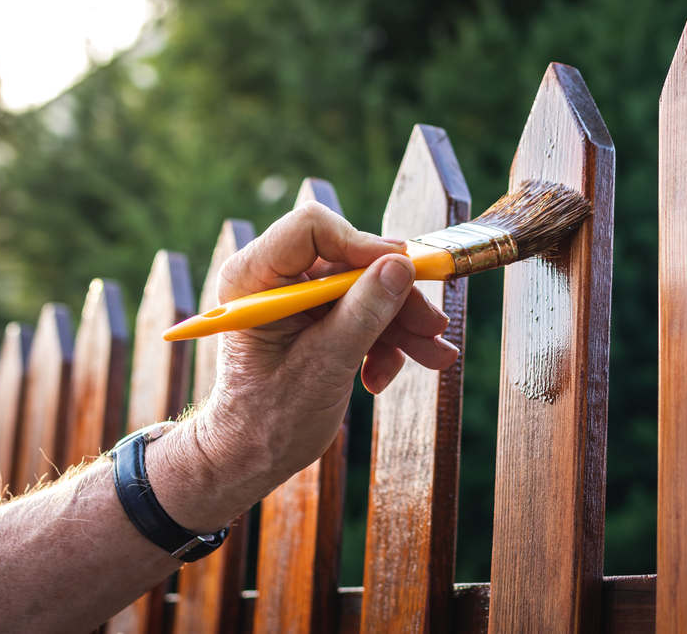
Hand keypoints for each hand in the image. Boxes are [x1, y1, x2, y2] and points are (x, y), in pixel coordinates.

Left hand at [157, 202, 458, 528]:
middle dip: (395, 298)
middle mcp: (274, 279)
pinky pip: (361, 313)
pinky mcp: (315, 318)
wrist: (252, 458)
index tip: (404, 270)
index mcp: (254, 277)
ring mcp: (297, 298)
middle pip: (350, 262)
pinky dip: (382, 343)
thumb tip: (402, 266)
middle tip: (434, 326)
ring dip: (400, 325)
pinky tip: (382, 376)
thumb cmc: (269, 419)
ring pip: (364, 289)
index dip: (362, 245)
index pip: (312, 228)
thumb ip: (364, 313)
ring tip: (434, 357)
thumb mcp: (324, 365)